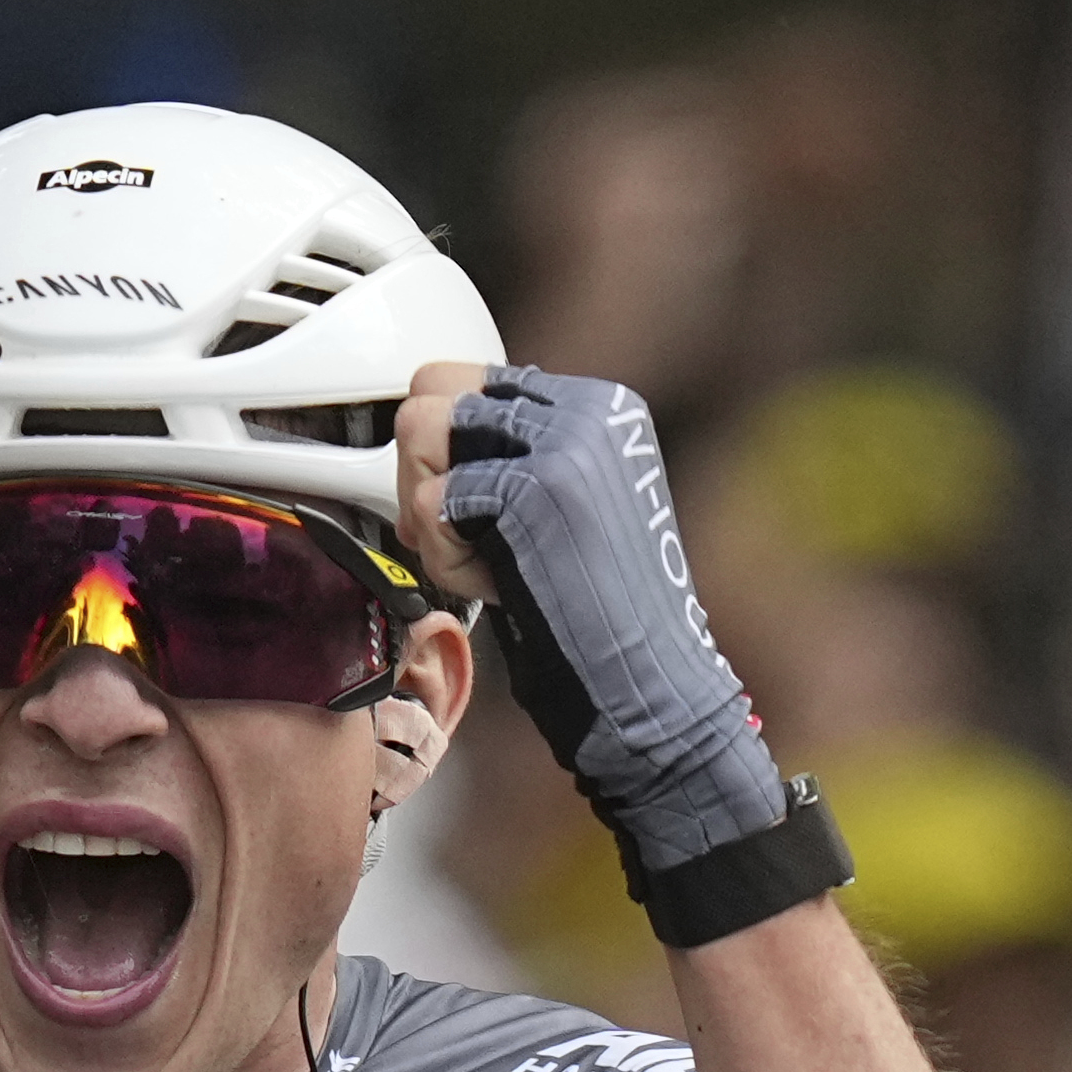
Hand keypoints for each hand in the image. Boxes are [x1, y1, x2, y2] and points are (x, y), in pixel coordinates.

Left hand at [396, 361, 789, 889]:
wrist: (650, 691)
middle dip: (421, 468)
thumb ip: (513, 461)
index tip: (467, 517)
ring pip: (421, 429)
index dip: (445, 453)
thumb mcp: (560, 516)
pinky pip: (432, 500)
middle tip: (454, 537)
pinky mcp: (536, 488)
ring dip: (430, 512)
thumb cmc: (596, 625)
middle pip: (434, 387)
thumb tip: (427, 435)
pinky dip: (445, 558)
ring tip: (482, 563)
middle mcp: (588, 406)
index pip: (470, 380)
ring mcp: (565, 440)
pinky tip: (496, 589)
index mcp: (601, 405)